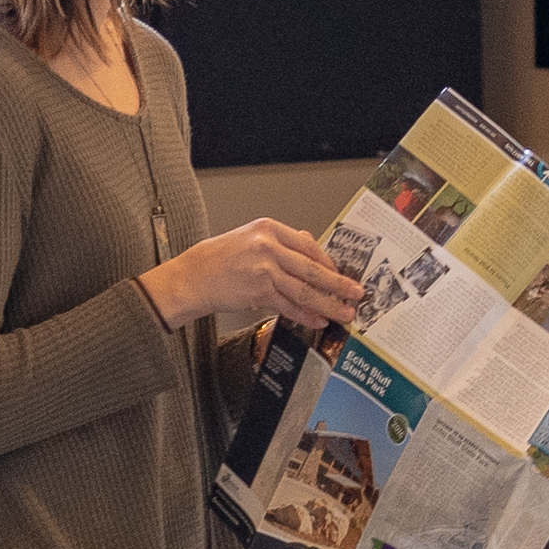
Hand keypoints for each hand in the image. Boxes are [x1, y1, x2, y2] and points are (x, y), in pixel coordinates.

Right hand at [147, 217, 365, 336]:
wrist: (191, 276)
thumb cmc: (218, 258)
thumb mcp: (249, 238)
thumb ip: (280, 241)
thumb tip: (310, 242)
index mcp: (269, 228)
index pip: (308, 245)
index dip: (328, 263)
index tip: (340, 274)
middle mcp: (269, 246)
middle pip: (312, 268)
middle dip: (338, 284)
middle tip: (357, 293)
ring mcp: (264, 269)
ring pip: (305, 290)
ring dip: (328, 304)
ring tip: (344, 313)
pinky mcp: (258, 291)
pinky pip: (289, 306)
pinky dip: (305, 315)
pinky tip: (318, 321)